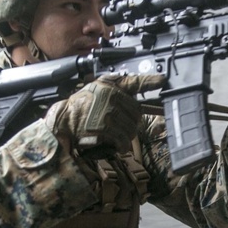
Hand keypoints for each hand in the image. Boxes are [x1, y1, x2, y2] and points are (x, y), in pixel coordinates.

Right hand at [45, 72, 165, 153]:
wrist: (64, 119)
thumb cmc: (80, 106)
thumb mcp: (96, 89)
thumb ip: (114, 90)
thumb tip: (134, 97)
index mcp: (111, 87)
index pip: (135, 83)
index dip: (150, 82)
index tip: (162, 80)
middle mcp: (111, 97)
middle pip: (136, 113)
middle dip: (133, 123)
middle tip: (124, 128)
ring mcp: (108, 112)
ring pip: (131, 128)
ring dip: (127, 136)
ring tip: (119, 138)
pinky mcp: (105, 127)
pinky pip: (123, 139)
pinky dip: (123, 145)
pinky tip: (120, 146)